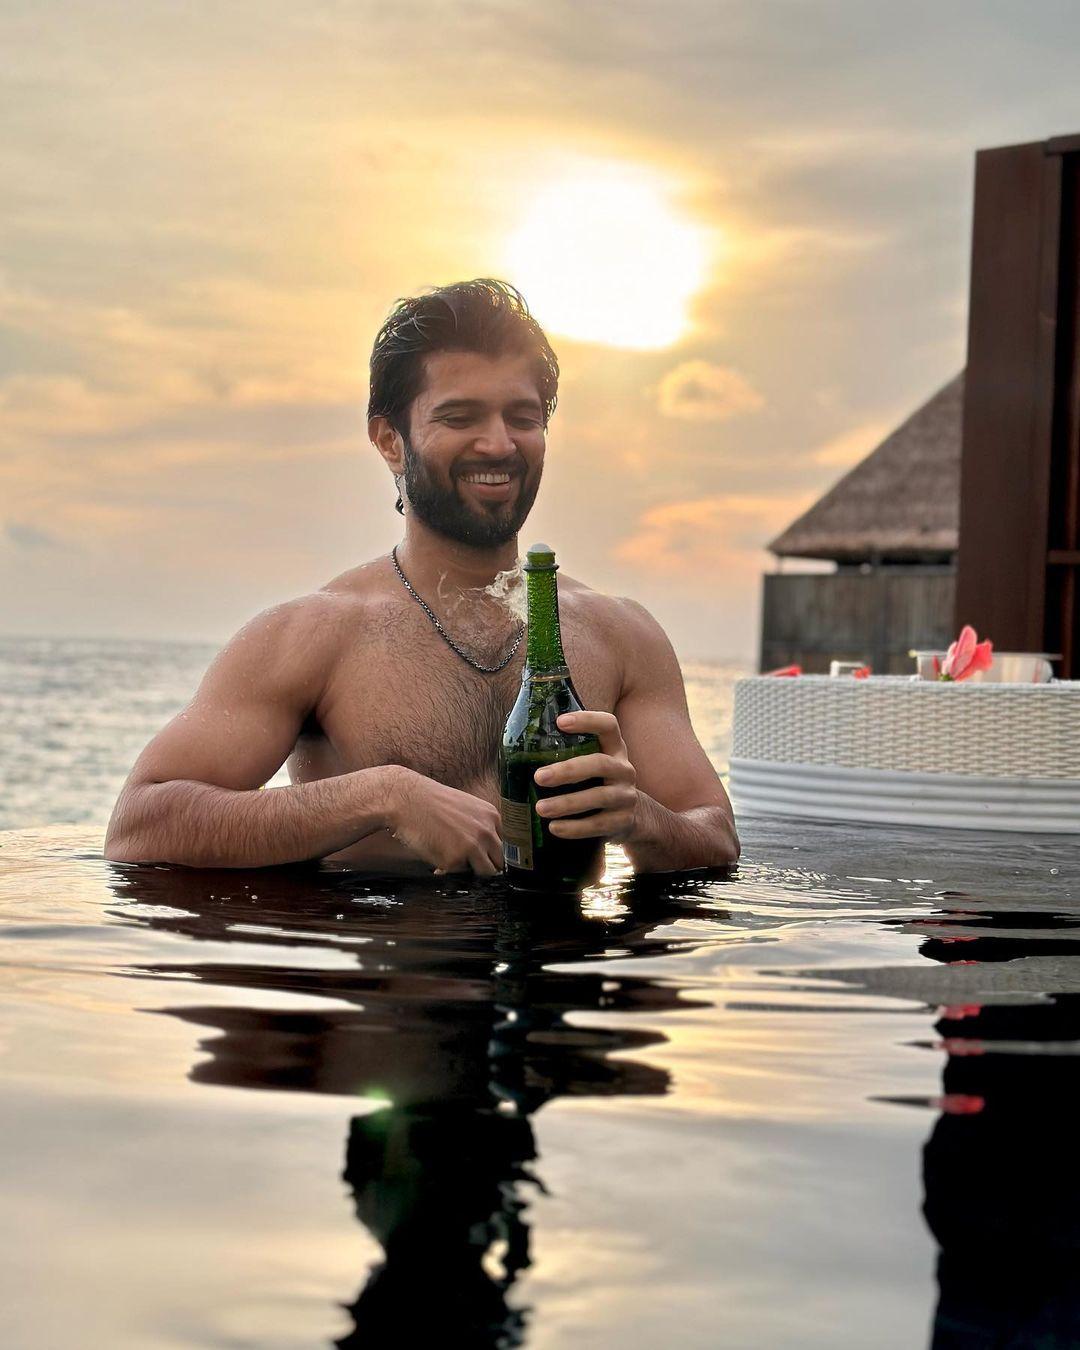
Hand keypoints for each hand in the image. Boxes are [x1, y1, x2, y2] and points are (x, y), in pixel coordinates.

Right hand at [385, 769, 503, 876]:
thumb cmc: (430, 802)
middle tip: (468, 864)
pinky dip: (447, 869)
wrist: (407, 799)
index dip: (490, 853)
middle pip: (499, 861)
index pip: (503, 845)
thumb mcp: (466, 807)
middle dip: (484, 865)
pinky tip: (435, 856)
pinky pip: (458, 873)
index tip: (481, 857)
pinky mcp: (455, 860)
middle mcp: (487, 832)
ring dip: (470, 870)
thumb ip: (479, 827)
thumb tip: (485, 852)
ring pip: (484, 872)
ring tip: (452, 858)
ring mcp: (473, 847)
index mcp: (491, 816)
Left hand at [533, 710, 637, 841]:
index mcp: (614, 748)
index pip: (608, 725)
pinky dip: (575, 828)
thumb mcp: (592, 764)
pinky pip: (599, 824)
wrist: (633, 816)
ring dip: (567, 803)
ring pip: (599, 797)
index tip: (560, 722)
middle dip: (568, 770)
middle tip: (538, 777)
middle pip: (600, 764)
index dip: (587, 720)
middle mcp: (623, 769)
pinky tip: (554, 828)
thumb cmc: (598, 782)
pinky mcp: (623, 820)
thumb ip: (569, 754)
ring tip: (541, 808)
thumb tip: (518, 749)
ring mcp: (626, 796)